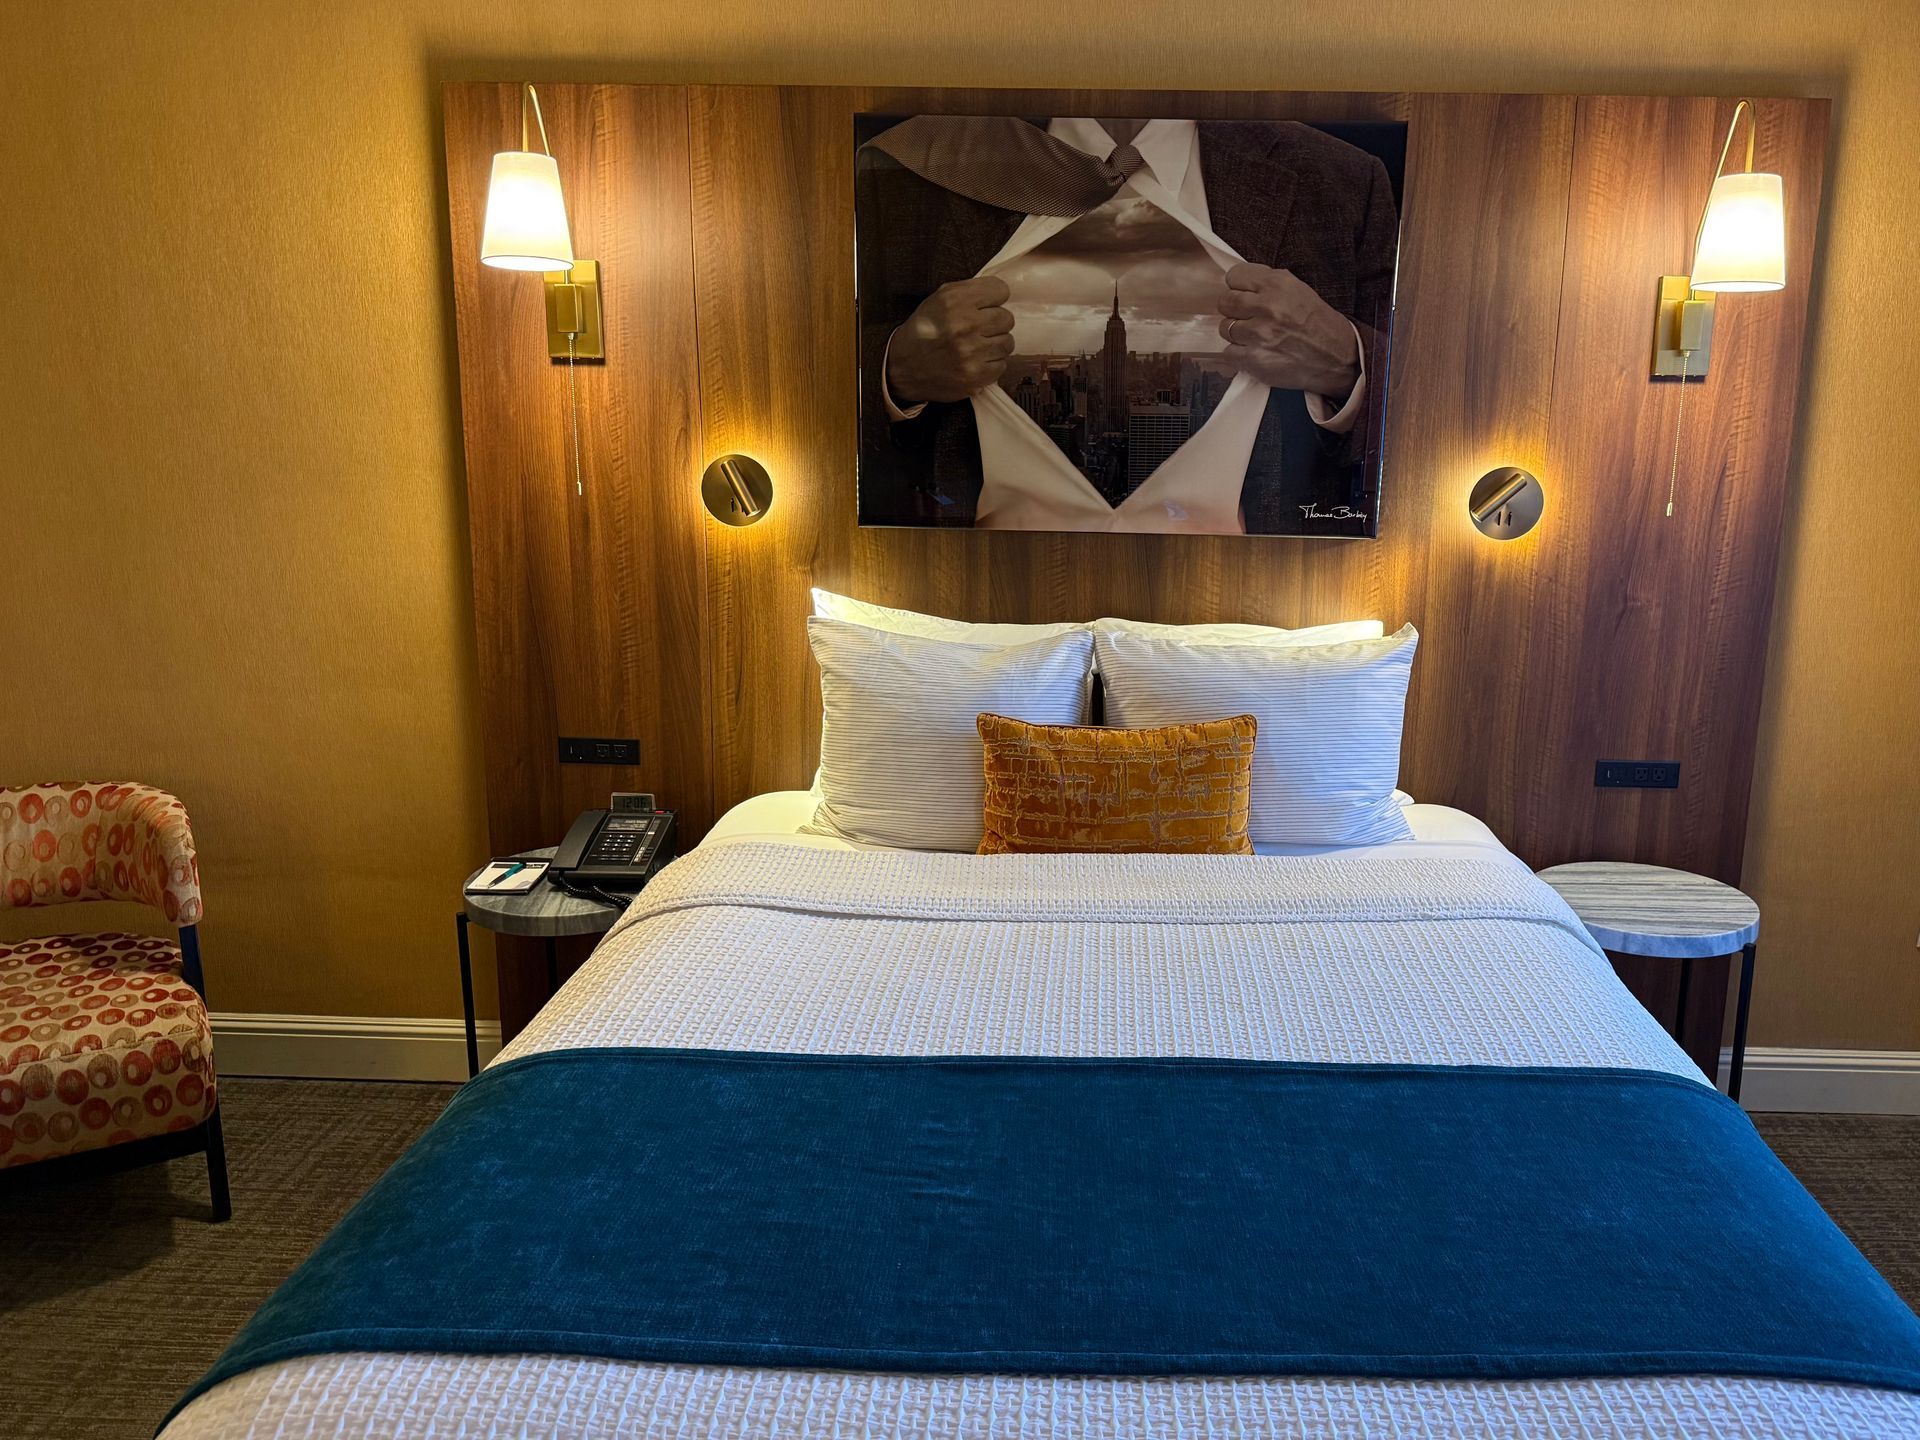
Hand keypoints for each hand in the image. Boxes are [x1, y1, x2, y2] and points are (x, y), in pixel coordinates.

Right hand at [886, 277, 1014, 404]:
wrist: (902, 367)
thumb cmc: (923, 330)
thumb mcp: (938, 299)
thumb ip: (969, 291)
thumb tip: (1000, 293)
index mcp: (956, 300)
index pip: (1001, 290)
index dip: (994, 298)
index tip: (986, 306)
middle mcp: (965, 324)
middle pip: (1007, 318)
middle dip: (995, 323)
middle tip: (979, 329)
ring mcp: (972, 352)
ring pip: (1007, 342)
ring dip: (995, 344)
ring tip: (977, 346)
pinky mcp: (975, 376)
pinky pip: (1001, 365)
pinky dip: (991, 364)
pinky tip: (976, 361)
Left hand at [1216, 263, 1360, 397]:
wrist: (1337, 357)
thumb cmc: (1317, 324)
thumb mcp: (1297, 289)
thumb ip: (1267, 284)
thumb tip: (1238, 284)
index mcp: (1277, 283)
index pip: (1234, 277)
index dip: (1238, 287)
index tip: (1245, 295)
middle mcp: (1267, 306)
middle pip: (1225, 302)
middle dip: (1235, 310)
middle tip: (1250, 318)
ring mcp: (1259, 334)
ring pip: (1225, 329)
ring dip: (1237, 334)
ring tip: (1257, 338)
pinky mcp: (1254, 359)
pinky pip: (1229, 353)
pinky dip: (1240, 355)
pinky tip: (1257, 353)